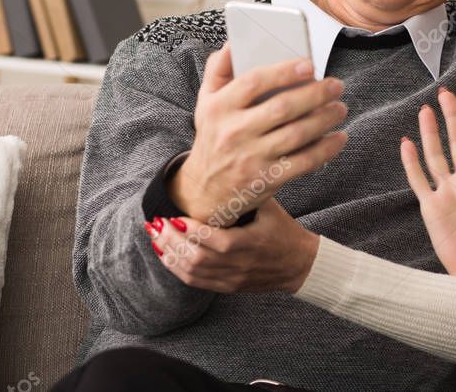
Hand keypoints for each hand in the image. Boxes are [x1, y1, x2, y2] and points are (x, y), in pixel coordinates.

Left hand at [146, 200, 319, 293]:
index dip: (188, 228)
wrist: (299, 265)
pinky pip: (196, 282)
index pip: (211, 239)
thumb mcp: (270, 207)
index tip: (172, 214)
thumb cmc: (284, 231)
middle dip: (171, 240)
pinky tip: (166, 255)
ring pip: (191, 271)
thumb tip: (221, 169)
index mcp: (249, 243)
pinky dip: (177, 269)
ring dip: (169, 254)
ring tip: (155, 237)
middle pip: (195, 257)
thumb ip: (246, 193)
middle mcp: (238, 264)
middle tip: (155, 224)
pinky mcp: (228, 287)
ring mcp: (231, 278)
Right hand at [169, 42, 348, 221]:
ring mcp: (251, 158)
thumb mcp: (206, 101)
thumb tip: (235, 40)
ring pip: (296, 134)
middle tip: (336, 85)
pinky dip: (325, 149)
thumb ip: (219, 68)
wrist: (205, 189)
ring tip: (340, 108)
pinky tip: (339, 138)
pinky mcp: (267, 179)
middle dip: (315, 94)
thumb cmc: (215, 135)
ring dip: (324, 119)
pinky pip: (303, 162)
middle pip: (281, 108)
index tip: (309, 65)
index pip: (253, 82)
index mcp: (219, 107)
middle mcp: (233, 132)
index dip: (283, 72)